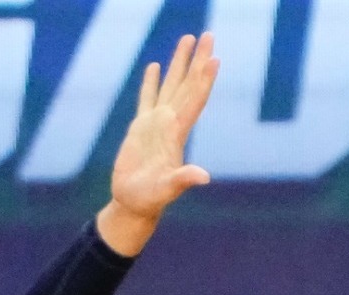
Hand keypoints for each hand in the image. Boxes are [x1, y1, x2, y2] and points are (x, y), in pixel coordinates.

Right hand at [94, 34, 217, 256]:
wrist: (134, 205)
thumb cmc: (150, 200)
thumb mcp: (166, 190)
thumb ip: (183, 180)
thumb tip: (203, 177)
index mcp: (177, 133)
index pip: (194, 100)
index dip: (204, 79)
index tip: (214, 58)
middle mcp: (170, 124)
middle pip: (187, 84)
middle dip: (198, 60)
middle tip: (209, 34)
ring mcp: (156, 124)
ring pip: (171, 85)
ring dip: (180, 63)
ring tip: (188, 39)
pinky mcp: (140, 128)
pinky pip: (147, 98)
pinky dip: (152, 82)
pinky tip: (155, 65)